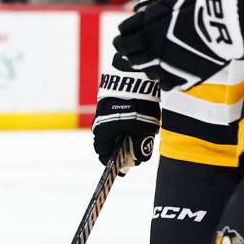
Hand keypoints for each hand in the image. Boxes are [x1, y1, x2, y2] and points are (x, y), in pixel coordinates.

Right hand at [92, 55, 159, 174]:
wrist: (136, 75)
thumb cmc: (138, 105)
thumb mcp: (143, 128)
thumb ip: (140, 146)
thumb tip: (138, 159)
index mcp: (104, 129)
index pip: (102, 151)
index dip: (111, 161)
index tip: (122, 168)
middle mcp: (100, 120)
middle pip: (106, 141)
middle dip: (118, 149)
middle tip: (132, 153)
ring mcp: (103, 109)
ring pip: (110, 129)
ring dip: (121, 136)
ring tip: (136, 137)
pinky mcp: (109, 100)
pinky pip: (114, 118)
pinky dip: (122, 124)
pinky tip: (135, 122)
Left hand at [113, 0, 243, 91]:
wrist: (224, 18)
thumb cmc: (199, 1)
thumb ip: (152, 9)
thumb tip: (139, 12)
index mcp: (146, 28)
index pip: (124, 34)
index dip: (123, 35)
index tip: (124, 36)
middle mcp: (151, 48)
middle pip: (130, 54)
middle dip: (128, 51)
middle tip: (129, 51)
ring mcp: (167, 65)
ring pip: (147, 71)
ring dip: (146, 66)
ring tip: (150, 62)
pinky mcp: (183, 77)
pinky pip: (166, 84)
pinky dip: (164, 79)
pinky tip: (167, 74)